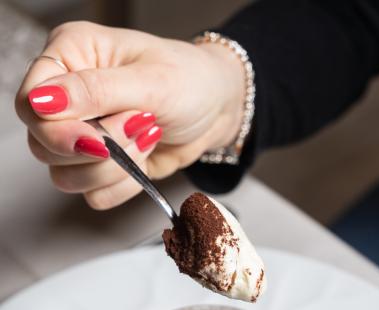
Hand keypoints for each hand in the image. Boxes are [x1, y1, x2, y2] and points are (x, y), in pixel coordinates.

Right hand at [16, 21, 244, 208]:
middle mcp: (71, 96)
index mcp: (73, 56)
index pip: (31, 101)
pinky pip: (95, 193)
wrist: (218, 108)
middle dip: (99, 146)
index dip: (57, 128)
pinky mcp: (103, 164)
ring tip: (148, 134)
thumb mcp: (152, 80)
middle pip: (43, 144)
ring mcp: (84, 133)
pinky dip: (125, 183)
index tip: (96, 136)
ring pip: (66, 176)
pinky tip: (146, 154)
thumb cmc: (192, 80)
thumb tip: (42, 101)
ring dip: (115, 166)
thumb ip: (96, 91)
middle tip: (139, 124)